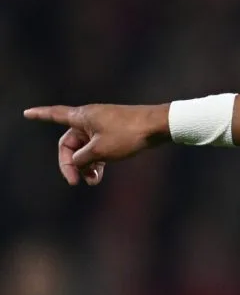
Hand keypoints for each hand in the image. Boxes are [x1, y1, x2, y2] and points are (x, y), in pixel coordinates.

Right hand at [23, 104, 169, 185]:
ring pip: (85, 148)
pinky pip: (98, 148)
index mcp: (82, 116)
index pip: (55, 115)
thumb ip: (81, 159)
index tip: (27, 113)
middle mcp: (90, 118)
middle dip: (71, 163)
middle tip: (76, 182)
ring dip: (86, 165)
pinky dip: (97, 161)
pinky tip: (99, 175)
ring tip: (92, 181)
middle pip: (70, 143)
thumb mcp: (100, 150)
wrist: (158, 126)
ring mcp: (103, 125)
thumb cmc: (128, 134)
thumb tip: (76, 163)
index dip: (40, 115)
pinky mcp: (115, 132)